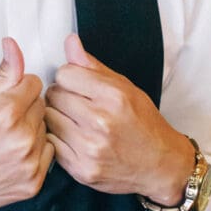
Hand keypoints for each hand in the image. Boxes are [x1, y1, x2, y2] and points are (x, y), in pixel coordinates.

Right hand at [0, 38, 53, 210]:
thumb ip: (1, 75)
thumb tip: (13, 48)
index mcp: (5, 113)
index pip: (33, 82)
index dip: (17, 87)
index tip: (5, 98)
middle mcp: (21, 138)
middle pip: (41, 105)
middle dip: (24, 108)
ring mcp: (28, 163)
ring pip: (45, 128)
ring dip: (30, 130)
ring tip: (4, 139)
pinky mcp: (33, 182)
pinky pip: (47, 153)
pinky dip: (33, 152)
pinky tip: (12, 155)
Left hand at [45, 34, 193, 205]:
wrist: (161, 165)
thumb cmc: (144, 123)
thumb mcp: (125, 88)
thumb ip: (93, 66)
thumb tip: (70, 41)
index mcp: (113, 96)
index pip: (65, 73)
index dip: (71, 77)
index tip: (79, 86)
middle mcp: (101, 121)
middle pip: (54, 94)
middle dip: (63, 96)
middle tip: (77, 104)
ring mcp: (90, 148)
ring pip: (48, 118)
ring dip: (58, 116)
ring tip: (75, 121)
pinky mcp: (81, 169)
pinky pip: (51, 143)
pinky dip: (58, 139)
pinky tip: (74, 138)